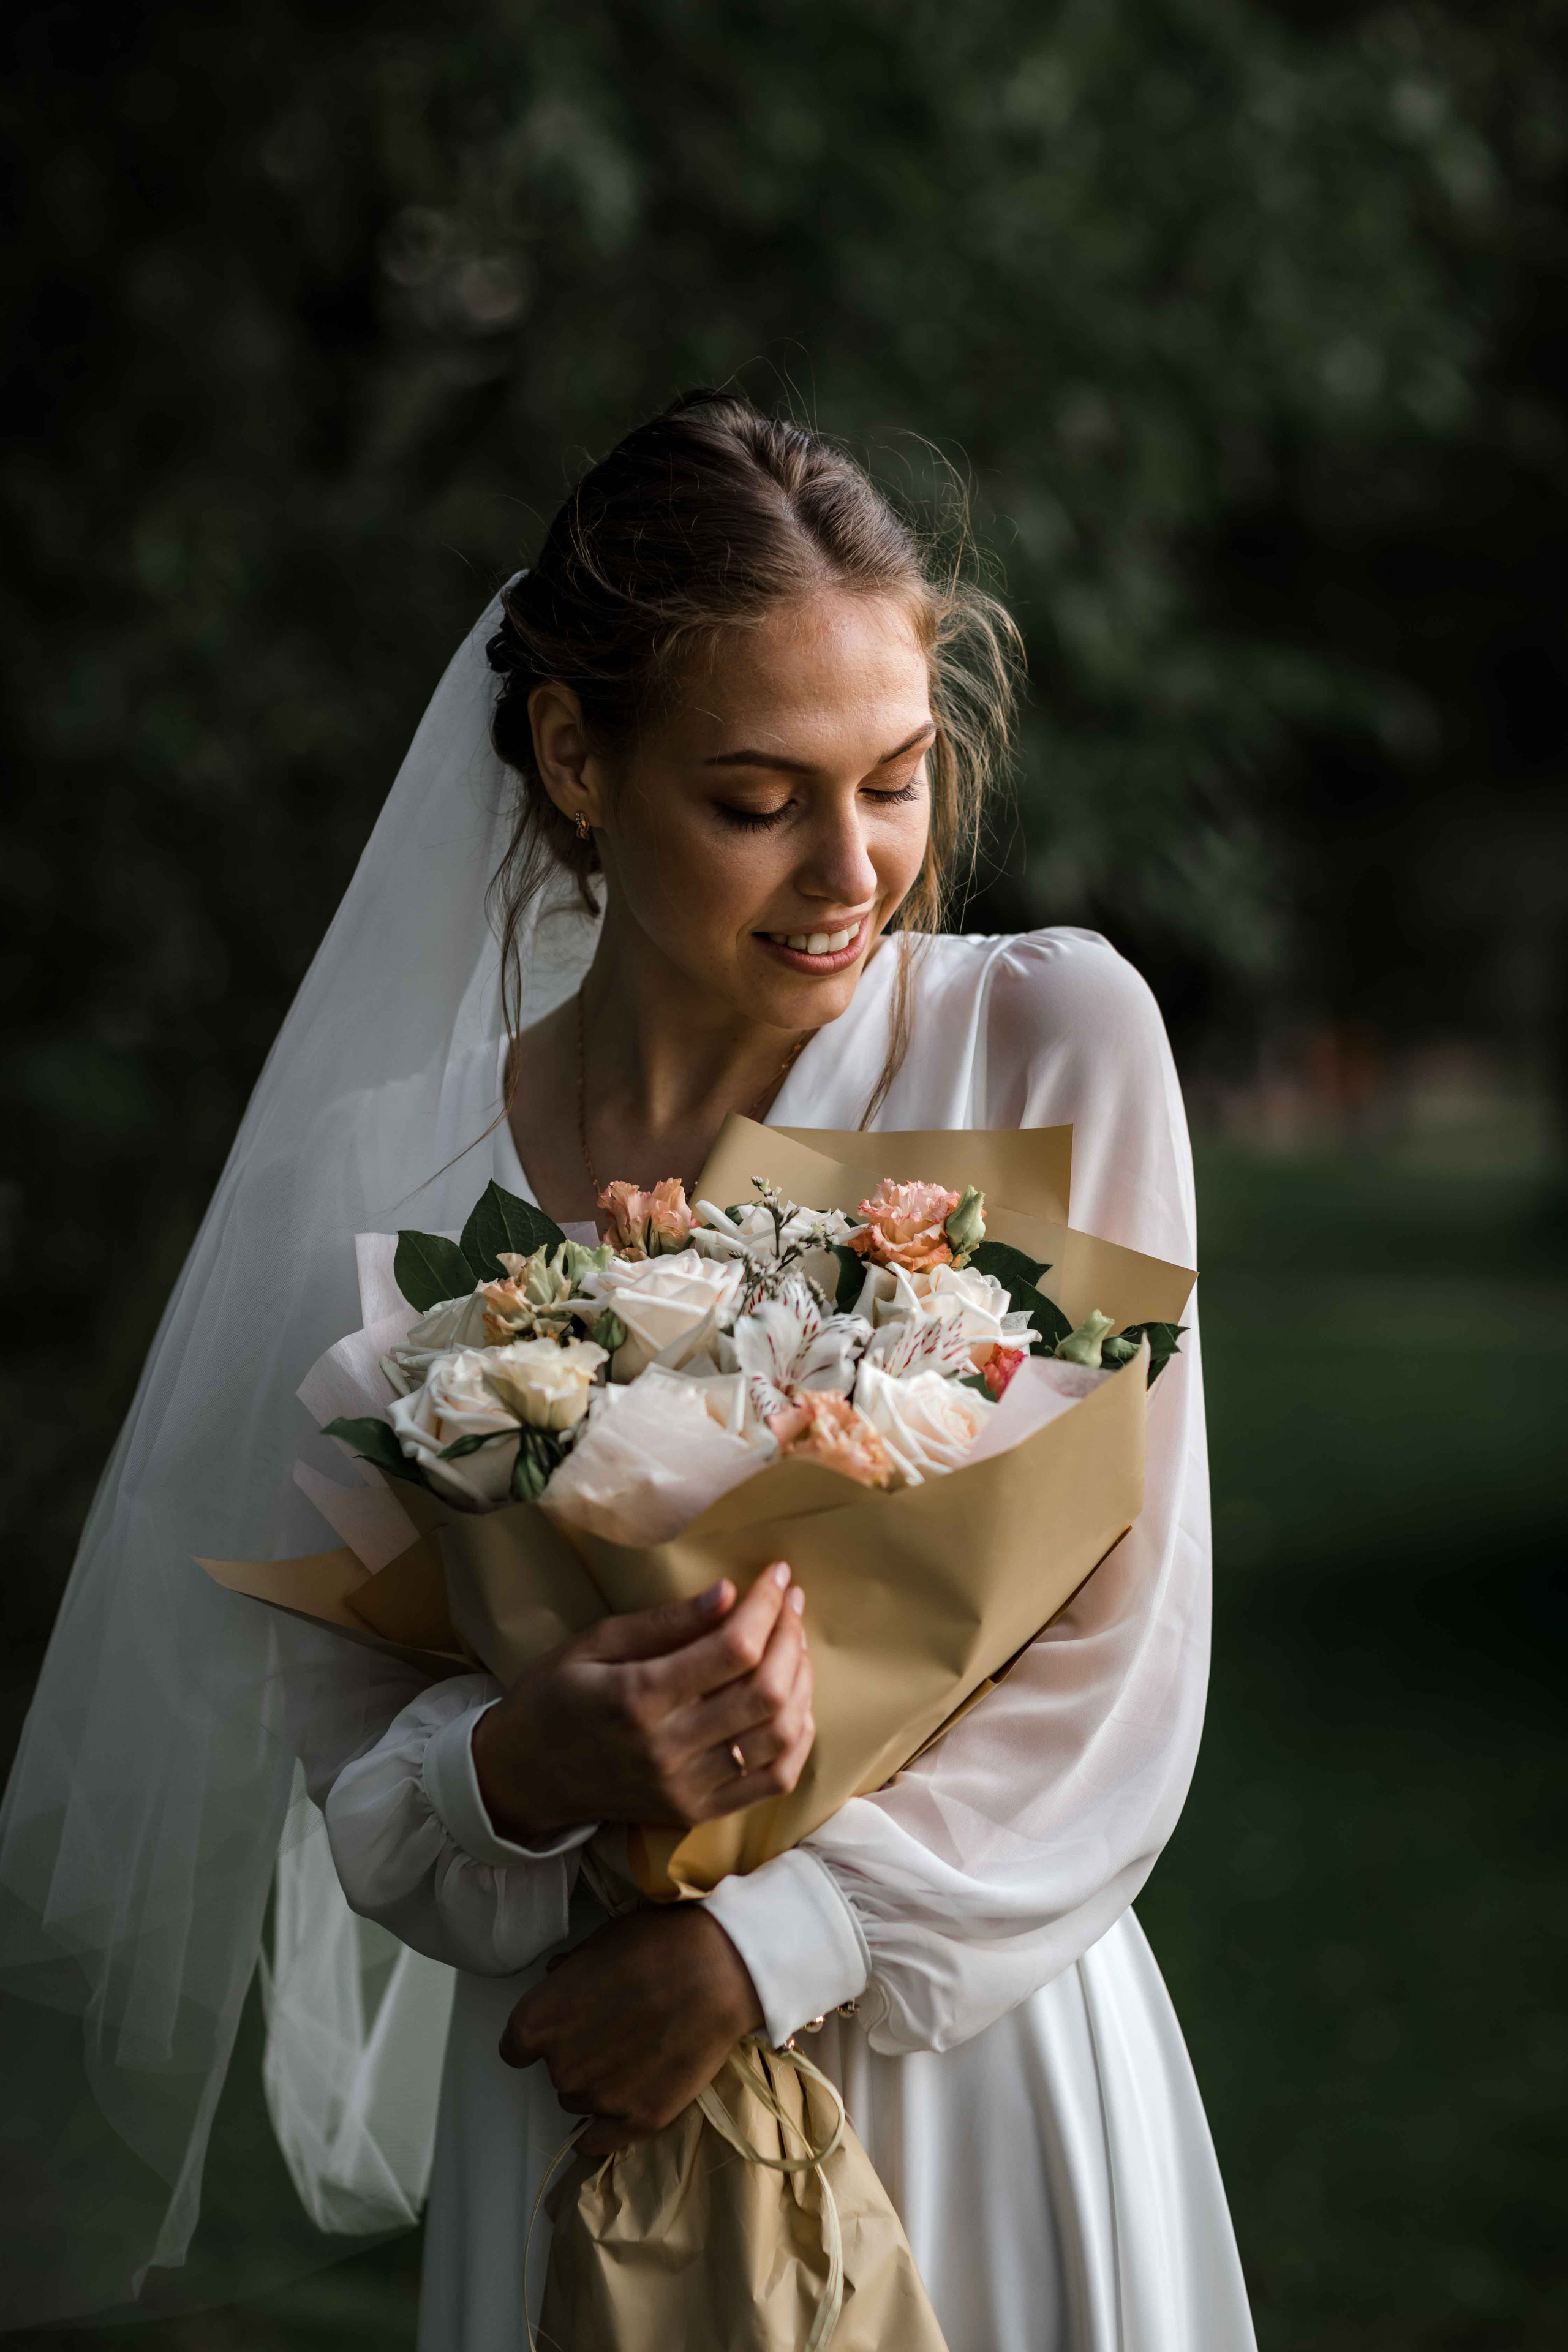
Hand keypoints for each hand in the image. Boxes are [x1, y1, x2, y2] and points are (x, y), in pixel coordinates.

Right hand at [472, 1562, 813, 1841]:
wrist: (524, 1777)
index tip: (778, 1574)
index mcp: (638, 1699)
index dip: (766, 1606)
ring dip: (801, 1684)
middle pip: (765, 1692)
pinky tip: (796, 1703)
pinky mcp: (696, 1813)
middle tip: (791, 1603)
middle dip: (790, 1637)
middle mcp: (668, 1749)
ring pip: (778, 1737)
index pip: (732, 1649)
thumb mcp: (593, 1643)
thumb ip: (663, 1623)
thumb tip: (728, 1592)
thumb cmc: (554, 1697)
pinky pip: (772, 1781)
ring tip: (794, 1646)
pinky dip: (797, 1740)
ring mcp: (685, 1789)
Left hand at [500, 1904, 763, 2159]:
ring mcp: (598, 2099)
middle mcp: (559, 2067)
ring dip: (599, 2084)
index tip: (566, 2025)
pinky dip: (606, 2129)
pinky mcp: (637, 2121)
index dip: (542, 2036)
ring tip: (638, 2055)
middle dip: (579, 2054)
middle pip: (556, 2072)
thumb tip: (557, 1977)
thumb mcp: (601, 1943)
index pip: (516, 2047)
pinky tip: (626, 2105)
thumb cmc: (656, 1944)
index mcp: (538, 2021)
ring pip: (581, 2101)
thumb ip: (569, 1971)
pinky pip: (599, 2141)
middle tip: (616, 2029)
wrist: (718, 1971)